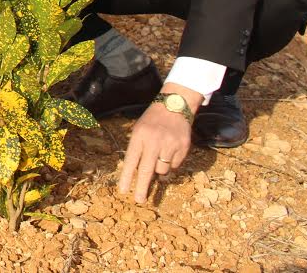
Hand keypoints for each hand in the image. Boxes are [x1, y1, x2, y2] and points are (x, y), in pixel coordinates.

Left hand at [118, 85, 200, 203]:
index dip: (127, 177)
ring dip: (160, 169)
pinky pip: (174, 165)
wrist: (174, 106)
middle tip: (139, 200)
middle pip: (147, 170)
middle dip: (142, 187)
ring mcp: (170, 144)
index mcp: (139, 136)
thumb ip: (137, 150)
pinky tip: (170, 150)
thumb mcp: (139, 129)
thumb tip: (136, 174)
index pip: (131, 160)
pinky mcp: (183, 147)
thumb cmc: (152, 121)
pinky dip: (171, 162)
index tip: (123, 191)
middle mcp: (154, 141)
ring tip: (160, 154)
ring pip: (162, 170)